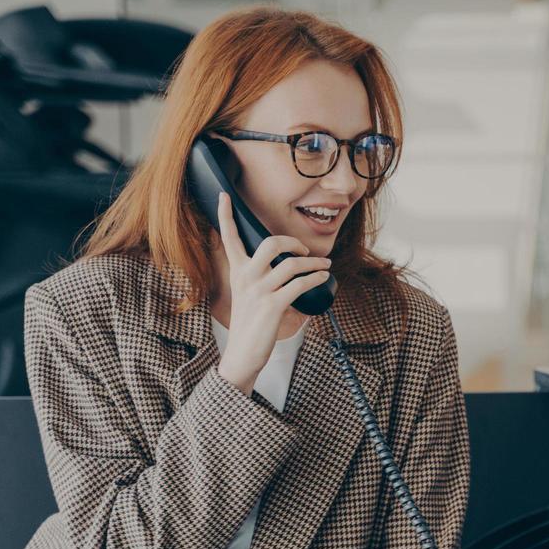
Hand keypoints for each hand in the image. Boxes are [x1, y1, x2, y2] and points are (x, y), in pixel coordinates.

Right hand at [213, 190, 330, 392]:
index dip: (225, 215)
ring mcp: (259, 291)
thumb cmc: (250, 323)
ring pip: (291, 265)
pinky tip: (323, 279)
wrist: (243, 354)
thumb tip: (284, 265)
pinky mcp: (273, 306)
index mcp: (237, 272)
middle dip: (292, 241)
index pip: (229, 238)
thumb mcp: (247, 294)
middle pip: (270, 243)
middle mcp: (246, 277)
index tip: (224, 195)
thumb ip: (258, 277)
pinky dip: (316, 279)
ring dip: (314, 263)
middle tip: (304, 250)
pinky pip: (300, 285)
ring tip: (324, 266)